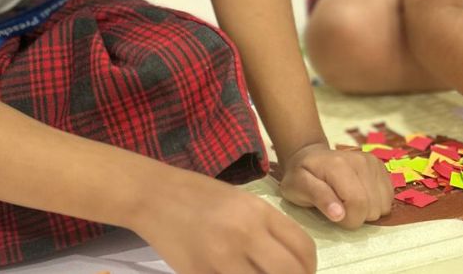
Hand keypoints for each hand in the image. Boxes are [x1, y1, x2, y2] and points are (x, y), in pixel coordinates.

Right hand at [136, 169, 315, 273]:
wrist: (153, 196)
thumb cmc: (199, 195)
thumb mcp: (241, 202)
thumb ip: (268, 229)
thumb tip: (293, 264)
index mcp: (257, 212)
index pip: (303, 249)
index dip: (309, 268)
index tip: (303, 273)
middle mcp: (244, 234)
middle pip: (290, 273)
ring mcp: (221, 258)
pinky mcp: (200, 273)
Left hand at [279, 143, 392, 228]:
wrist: (310, 157)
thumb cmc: (301, 175)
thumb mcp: (298, 187)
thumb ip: (318, 198)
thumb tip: (339, 214)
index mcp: (339, 165)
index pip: (358, 204)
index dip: (347, 219)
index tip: (333, 214)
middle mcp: (361, 160)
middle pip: (373, 208)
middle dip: (356, 216)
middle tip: (338, 206)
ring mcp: (374, 163)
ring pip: (383, 206)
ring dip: (366, 211)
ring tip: (347, 200)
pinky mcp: (381, 168)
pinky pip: (389, 199)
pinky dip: (375, 204)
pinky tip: (359, 195)